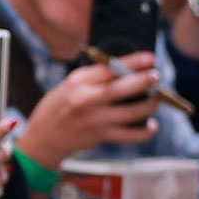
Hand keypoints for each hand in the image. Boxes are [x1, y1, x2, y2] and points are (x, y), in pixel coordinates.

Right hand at [16, 54, 158, 170]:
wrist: (41, 140)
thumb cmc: (56, 110)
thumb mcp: (67, 88)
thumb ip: (91, 79)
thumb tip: (125, 72)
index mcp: (77, 83)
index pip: (109, 68)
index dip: (133, 62)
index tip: (150, 58)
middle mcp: (85, 100)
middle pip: (123, 88)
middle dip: (145, 81)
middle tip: (157, 76)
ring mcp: (94, 120)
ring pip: (133, 112)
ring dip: (150, 105)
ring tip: (156, 101)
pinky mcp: (100, 136)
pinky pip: (131, 134)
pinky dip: (145, 131)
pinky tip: (151, 125)